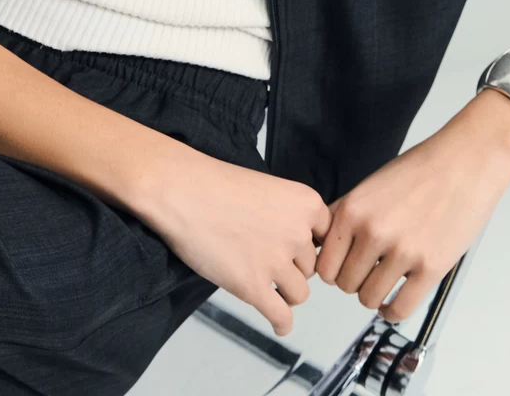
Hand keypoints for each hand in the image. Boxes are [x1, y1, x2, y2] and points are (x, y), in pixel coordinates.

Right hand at [137, 143, 331, 336]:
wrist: (180, 189)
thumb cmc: (212, 184)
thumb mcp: (266, 188)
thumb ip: (288, 214)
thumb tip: (297, 243)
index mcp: (305, 203)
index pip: (329, 238)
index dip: (309, 247)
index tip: (297, 253)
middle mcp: (297, 233)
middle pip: (311, 268)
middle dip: (292, 268)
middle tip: (264, 258)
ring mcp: (276, 261)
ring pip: (299, 294)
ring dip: (284, 292)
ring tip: (263, 283)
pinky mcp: (253, 286)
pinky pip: (281, 316)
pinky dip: (281, 324)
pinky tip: (278, 324)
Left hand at [312, 101, 509, 321]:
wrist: (462, 164)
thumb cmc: (417, 171)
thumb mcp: (368, 186)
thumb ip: (343, 213)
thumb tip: (321, 243)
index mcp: (352, 210)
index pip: (324, 265)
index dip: (332, 270)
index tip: (342, 268)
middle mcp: (373, 232)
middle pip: (344, 284)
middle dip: (353, 281)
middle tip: (366, 273)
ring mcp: (403, 252)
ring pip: (368, 298)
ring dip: (372, 295)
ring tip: (381, 282)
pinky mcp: (431, 268)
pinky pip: (400, 308)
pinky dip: (391, 311)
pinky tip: (392, 303)